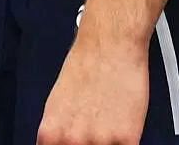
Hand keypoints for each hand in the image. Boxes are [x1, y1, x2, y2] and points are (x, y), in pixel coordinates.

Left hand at [35, 33, 150, 144]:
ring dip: (109, 143)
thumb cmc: (85, 67)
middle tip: (96, 132)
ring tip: (110, 127)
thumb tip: (63, 144)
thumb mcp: (57, 106)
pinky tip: (125, 131)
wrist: (109, 44)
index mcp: (51, 134)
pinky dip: (126, 142)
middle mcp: (72, 141)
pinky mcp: (127, 139)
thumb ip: (59, 134)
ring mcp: (100, 142)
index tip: (74, 144)